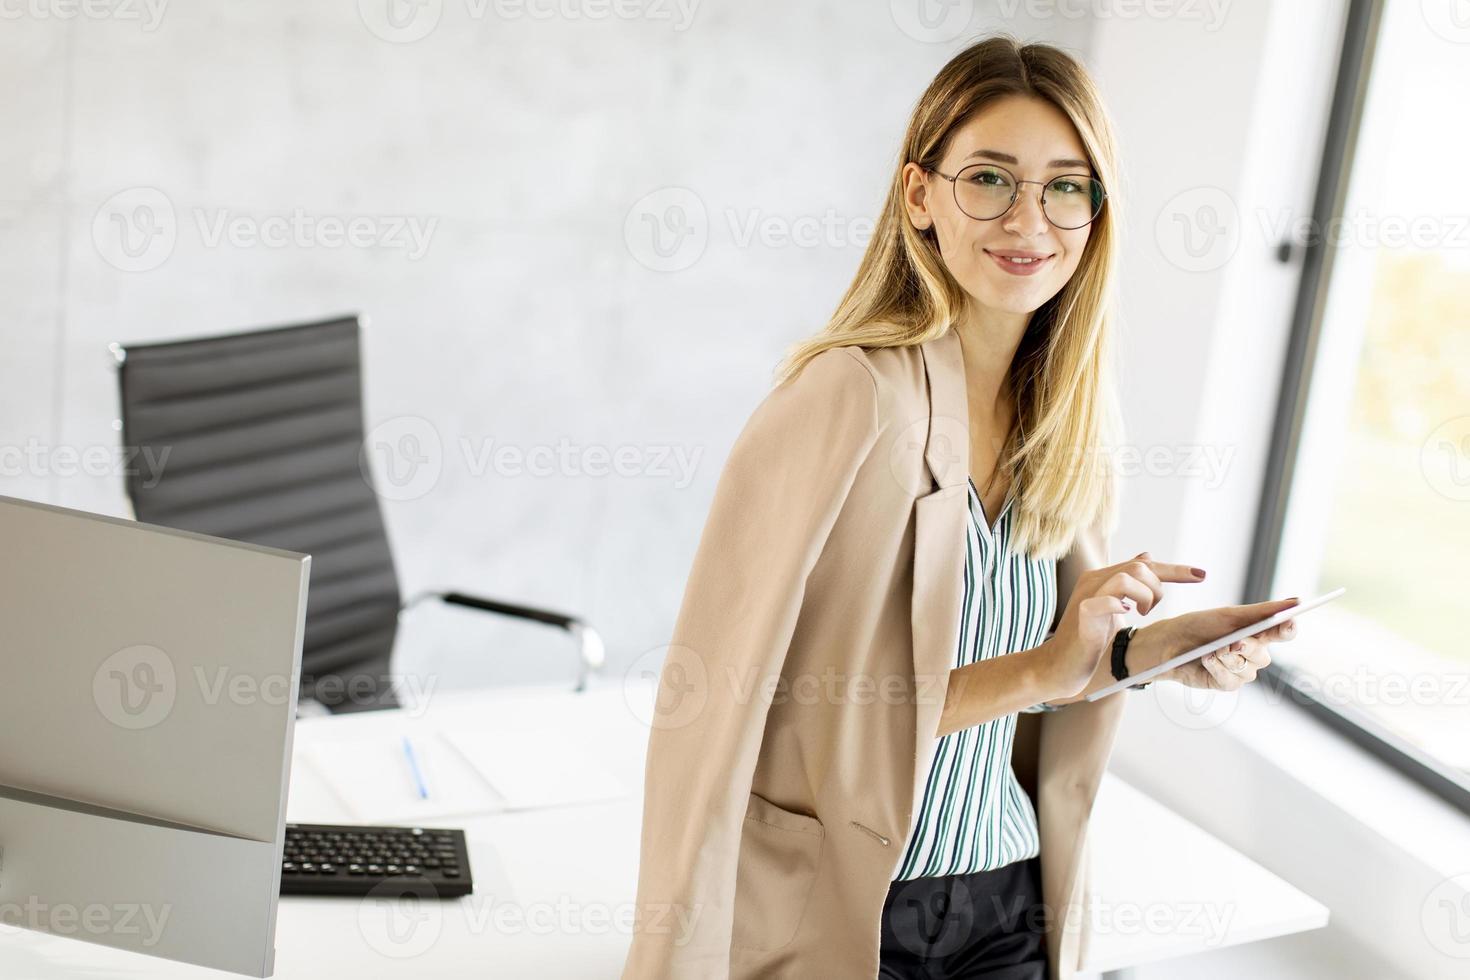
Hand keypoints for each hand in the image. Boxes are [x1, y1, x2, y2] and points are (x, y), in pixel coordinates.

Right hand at [1046, 551, 1204, 697]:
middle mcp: (1093, 580)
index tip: (1201, 575)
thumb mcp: (1113, 608)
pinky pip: (1107, 601)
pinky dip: (1121, 607)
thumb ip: (1128, 584)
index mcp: (1102, 578)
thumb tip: (1147, 556)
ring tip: (1142, 614)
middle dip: (1159, 588)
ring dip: (1145, 597)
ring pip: (1126, 577)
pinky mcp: (1082, 614)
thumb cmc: (1088, 640)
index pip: (1144, 563)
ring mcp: (1086, 596)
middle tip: (1152, 610)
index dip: (1175, 569)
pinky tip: (1124, 616)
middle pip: (1139, 566)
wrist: (1059, 665)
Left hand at [1131, 597, 1301, 691]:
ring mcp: (1240, 671)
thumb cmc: (1197, 625)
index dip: (1288, 629)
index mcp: (1257, 633)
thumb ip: (1261, 611)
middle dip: (1248, 648)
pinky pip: (1231, 680)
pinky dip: (1218, 668)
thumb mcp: (1228, 615)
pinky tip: (1206, 660)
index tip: (1288, 622)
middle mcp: (1252, 654)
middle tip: (1234, 642)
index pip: (1282, 633)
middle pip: (1263, 655)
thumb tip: (1295, 602)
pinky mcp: (1225, 684)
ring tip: (1212, 650)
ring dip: (1228, 659)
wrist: (1166, 643)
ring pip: (1247, 670)